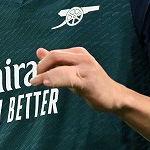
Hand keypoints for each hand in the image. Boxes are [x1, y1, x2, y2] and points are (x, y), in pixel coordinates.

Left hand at [30, 46, 149, 142]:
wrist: (115, 97)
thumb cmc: (92, 84)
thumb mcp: (73, 71)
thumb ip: (57, 62)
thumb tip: (38, 51)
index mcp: (78, 53)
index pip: (54, 54)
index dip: (42, 64)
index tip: (36, 75)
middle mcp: (82, 57)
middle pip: (54, 56)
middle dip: (41, 67)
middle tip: (34, 80)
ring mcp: (86, 69)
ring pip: (59, 66)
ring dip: (44, 74)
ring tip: (34, 81)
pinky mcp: (88, 82)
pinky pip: (67, 78)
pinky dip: (54, 79)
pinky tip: (45, 83)